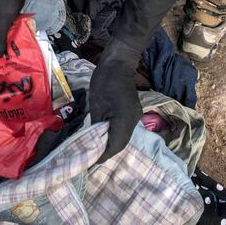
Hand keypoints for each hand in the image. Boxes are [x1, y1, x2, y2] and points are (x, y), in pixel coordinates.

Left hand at [89, 39, 142, 162]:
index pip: (115, 146)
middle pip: (121, 144)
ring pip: (123, 137)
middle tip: (91, 158)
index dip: (103, 156)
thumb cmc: (105, 81)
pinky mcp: (132, 112)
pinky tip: (103, 135)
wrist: (119, 63)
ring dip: (111, 144)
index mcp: (124, 120)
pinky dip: (114, 135)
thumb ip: (96, 124)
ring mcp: (135, 116)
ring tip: (96, 149)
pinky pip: (124, 129)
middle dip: (107, 152)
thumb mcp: (96, 104)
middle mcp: (133, 121)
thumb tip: (93, 140)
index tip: (90, 162)